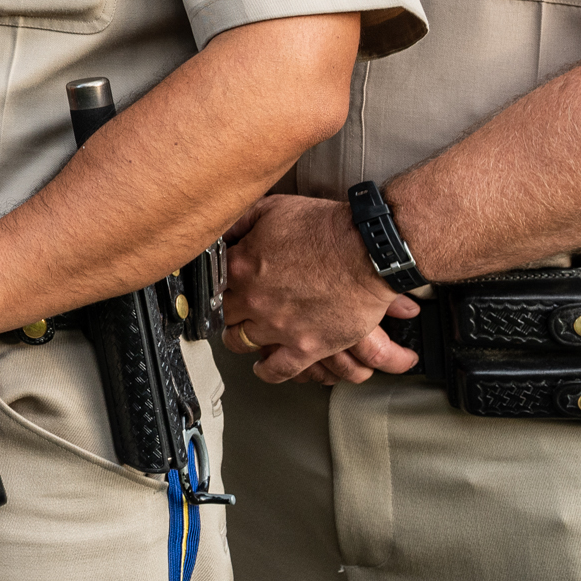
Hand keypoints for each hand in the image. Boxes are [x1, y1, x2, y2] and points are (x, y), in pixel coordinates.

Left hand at [220, 194, 419, 383]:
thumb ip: (242, 222)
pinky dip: (266, 371)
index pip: (213, 280)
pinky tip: (263, 367)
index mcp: (243, 266)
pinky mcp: (305, 347)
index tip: (222, 282)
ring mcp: (278, 326)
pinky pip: (277, 370)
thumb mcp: (273, 208)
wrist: (367, 251)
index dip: (218, 280)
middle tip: (235, 307)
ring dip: (241, 338)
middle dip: (229, 308)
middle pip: (225, 313)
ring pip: (241, 342)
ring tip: (243, 335)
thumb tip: (225, 232)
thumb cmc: (327, 228)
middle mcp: (255, 299)